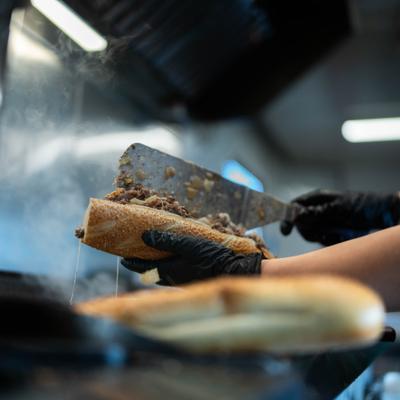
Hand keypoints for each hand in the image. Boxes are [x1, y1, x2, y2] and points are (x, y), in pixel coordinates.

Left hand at [121, 230, 262, 285]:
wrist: (235, 272)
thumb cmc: (213, 258)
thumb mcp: (190, 245)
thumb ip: (168, 241)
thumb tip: (145, 236)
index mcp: (169, 271)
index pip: (143, 267)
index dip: (131, 261)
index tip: (122, 256)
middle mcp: (172, 278)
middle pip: (149, 272)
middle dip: (139, 265)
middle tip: (131, 255)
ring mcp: (182, 280)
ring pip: (160, 275)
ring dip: (151, 266)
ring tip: (148, 256)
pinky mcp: (190, 278)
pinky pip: (171, 275)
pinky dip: (164, 267)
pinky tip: (169, 261)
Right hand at [281, 190, 399, 245]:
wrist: (382, 215)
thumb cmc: (362, 206)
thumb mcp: (338, 208)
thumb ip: (316, 212)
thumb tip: (296, 216)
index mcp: (316, 198)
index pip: (294, 207)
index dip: (287, 218)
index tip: (286, 232)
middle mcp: (317, 209)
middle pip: (300, 223)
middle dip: (309, 231)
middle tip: (322, 234)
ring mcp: (324, 221)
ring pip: (310, 233)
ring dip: (320, 237)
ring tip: (336, 235)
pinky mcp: (331, 231)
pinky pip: (322, 240)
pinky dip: (329, 241)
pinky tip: (341, 238)